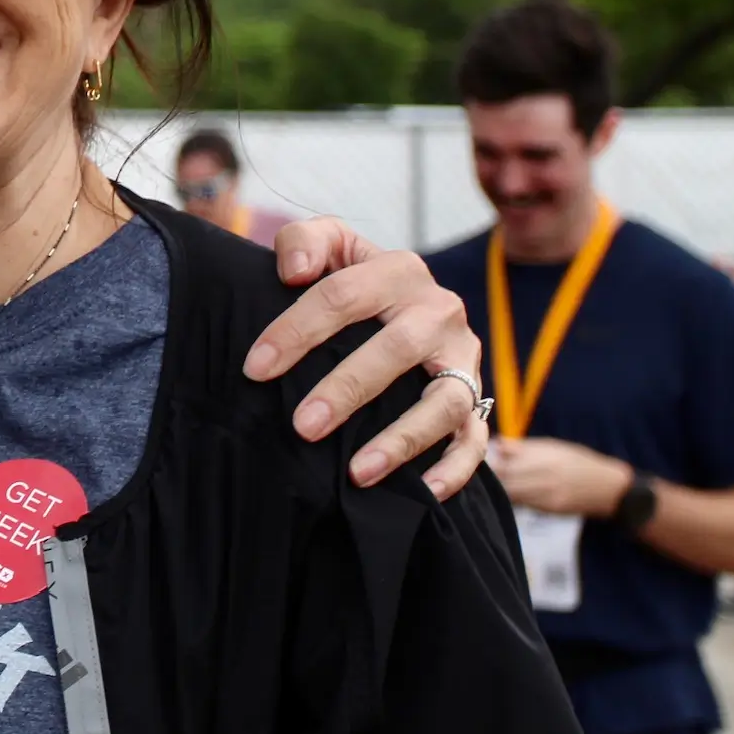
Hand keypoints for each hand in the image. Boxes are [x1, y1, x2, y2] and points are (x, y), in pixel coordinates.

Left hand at [248, 216, 486, 500]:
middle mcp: (438, 311)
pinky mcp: (478, 398)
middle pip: (395, 348)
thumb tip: (295, 271)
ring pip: (443, 401)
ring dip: (402, 439)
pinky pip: (476, 438)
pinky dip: (455, 468)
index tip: (255, 369)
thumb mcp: (326, 247)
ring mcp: (463, 358)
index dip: (296, 331)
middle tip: (303, 426)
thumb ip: (304, 241)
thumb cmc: (349, 283)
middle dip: (346, 389)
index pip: (342, 296)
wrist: (401, 306)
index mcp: (398, 271)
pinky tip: (422, 493)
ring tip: (356, 472)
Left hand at [490, 437, 634, 517]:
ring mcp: (548, 494)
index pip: (506, 458)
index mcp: (545, 455)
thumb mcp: (553, 446)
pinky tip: (509, 494)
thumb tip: (496, 444)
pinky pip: (523, 504)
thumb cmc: (577, 461)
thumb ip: (524, 447)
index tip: (481, 456)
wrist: (608, 488)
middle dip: (493, 474)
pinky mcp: (551, 509)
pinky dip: (512, 499)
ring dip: (500, 488)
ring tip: (494, 483)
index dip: (490, 459)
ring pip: (511, 492)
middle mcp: (546, 474)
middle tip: (481, 470)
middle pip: (506, 476)